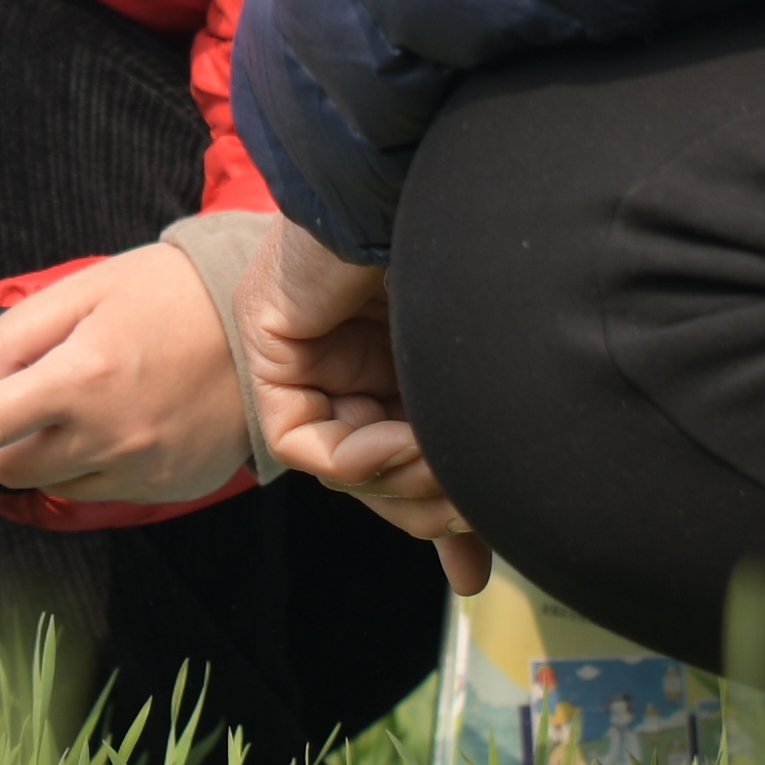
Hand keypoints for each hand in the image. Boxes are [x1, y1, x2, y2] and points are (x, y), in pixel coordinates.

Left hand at [0, 235, 263, 531]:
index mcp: (79, 377)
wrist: (262, 329)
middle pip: (6, 464)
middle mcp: (104, 435)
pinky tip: (117, 420)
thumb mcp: (87, 289)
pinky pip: (91, 490)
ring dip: (42, 450)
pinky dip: (84, 464)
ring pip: (47, 482)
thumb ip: (17, 334)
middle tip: (35, 386)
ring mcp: (134, 469)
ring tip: (83, 397)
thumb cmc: (166, 295)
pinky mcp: (158, 489)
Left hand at [226, 215, 491, 592]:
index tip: (473, 561)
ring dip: (397, 481)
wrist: (450, 184)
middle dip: (421, 509)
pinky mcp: (273, 339)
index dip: (437, 519)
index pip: (406, 463)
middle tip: (465, 511)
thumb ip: (468, 467)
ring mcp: (313, 346)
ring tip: (440, 457)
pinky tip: (394, 434)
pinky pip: (299, 437)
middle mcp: (360, 354)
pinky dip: (350, 456)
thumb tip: (470, 580)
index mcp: (413, 356)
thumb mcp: (479, 384)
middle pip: (373, 476)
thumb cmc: (491, 262)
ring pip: (338, 465)